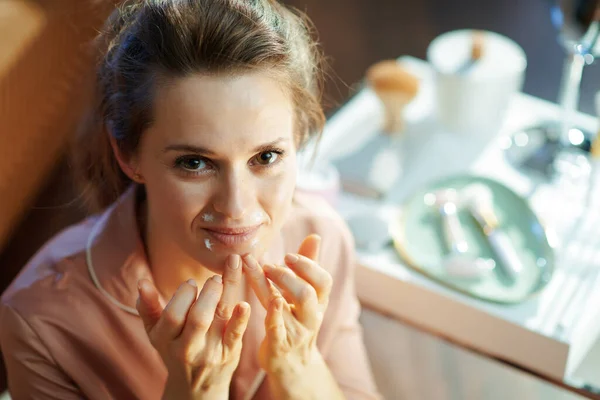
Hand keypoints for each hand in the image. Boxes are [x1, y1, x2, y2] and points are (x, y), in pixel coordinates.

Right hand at [136, 254, 249, 399]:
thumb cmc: (174, 349)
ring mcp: (211, 352)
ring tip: (231, 269)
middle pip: (199, 318)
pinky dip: (241, 318)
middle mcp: (188, 349)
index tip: (192, 282)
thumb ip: (147, 307)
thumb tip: (142, 282)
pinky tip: (245, 303)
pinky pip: (236, 334)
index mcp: (166, 340)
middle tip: (215, 277)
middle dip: (209, 292)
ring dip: (228, 290)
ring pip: (221, 317)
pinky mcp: (230, 353)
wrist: (196, 387)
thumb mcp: (156, 332)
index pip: (174, 315)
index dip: (184, 295)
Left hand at [242, 235, 331, 377]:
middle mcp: (312, 316)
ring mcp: (297, 332)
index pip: (324, 280)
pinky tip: (261, 297)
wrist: (292, 364)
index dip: (307, 265)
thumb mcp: (306, 295)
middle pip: (308, 292)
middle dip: (288, 274)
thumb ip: (309, 266)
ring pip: (290, 307)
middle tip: (269, 264)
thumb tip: (315, 236)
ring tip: (259, 269)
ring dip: (274, 286)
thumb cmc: (296, 321)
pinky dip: (271, 313)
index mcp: (319, 302)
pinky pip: (276, 328)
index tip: (288, 255)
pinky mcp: (280, 345)